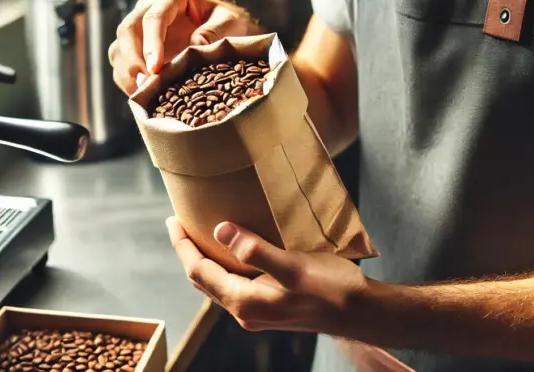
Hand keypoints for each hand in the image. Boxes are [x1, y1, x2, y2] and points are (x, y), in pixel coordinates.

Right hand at [108, 0, 261, 94]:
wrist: (225, 32)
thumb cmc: (228, 23)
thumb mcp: (230, 22)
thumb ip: (215, 31)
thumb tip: (195, 45)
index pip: (154, 16)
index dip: (151, 43)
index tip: (156, 68)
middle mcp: (150, 8)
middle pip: (128, 29)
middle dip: (132, 59)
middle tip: (144, 84)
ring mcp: (140, 28)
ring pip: (119, 47)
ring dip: (126, 72)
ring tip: (142, 93)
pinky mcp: (136, 48)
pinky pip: (120, 63)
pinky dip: (126, 80)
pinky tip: (141, 95)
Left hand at [166, 216, 367, 334]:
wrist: (361, 313)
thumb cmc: (332, 289)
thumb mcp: (293, 266)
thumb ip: (256, 250)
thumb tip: (220, 231)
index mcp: (244, 302)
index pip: (199, 272)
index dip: (183, 246)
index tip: (173, 220)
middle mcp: (245, 312)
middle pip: (204, 280)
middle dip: (189, 252)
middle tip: (180, 223)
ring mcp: (258, 312)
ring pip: (219, 284)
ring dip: (207, 260)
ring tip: (201, 234)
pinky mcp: (270, 307)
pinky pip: (236, 285)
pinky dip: (226, 266)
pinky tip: (235, 251)